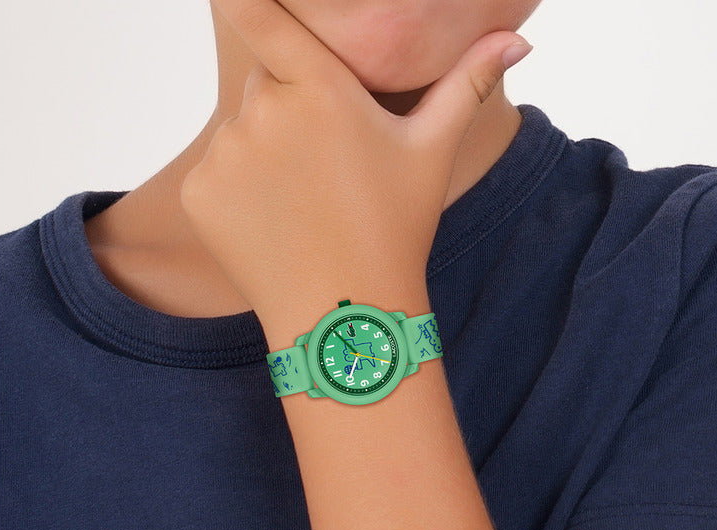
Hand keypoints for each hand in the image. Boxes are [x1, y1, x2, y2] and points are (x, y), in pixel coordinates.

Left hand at [179, 0, 531, 335]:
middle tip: (326, 163)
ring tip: (304, 202)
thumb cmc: (395, 229)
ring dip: (262, 152)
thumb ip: (467, 85)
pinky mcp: (199, 193)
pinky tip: (274, 224)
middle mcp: (264, 110)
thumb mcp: (431, 153)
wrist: (345, 313)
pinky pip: (215, 174)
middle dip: (289, 106)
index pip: (259, 9)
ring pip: (240, 130)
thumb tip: (517, 41)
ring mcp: (226, 153)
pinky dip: (236, 193)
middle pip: (265, 81)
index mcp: (320, 87)